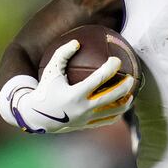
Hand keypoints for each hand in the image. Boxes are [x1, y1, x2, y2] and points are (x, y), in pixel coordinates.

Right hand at [12, 40, 135, 133]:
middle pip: (111, 97)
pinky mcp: (86, 126)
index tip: (117, 60)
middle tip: (131, 78)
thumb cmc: (45, 89)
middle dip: (124, 87)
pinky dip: (116, 114)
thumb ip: (62, 54)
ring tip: (131, 94)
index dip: (110, 68)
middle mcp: (82, 108)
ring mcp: (86, 119)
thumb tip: (77, 41)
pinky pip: (106, 121)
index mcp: (74, 94)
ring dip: (124, 103)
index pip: (98, 80)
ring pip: (112, 112)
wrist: (37, 116)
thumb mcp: (51, 70)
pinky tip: (121, 106)